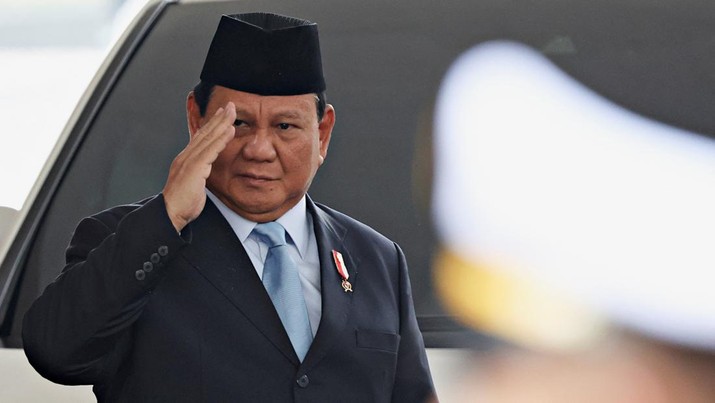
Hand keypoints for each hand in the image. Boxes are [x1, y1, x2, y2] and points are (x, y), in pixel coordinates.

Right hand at [163, 102, 235, 231]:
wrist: (170, 214)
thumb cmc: (182, 204)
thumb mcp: (193, 185)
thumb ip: (199, 175)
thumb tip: (205, 173)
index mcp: (186, 160)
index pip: (200, 138)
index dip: (212, 125)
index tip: (222, 115)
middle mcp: (186, 157)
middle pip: (204, 132)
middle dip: (218, 118)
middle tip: (230, 105)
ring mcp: (189, 161)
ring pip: (208, 137)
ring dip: (222, 123)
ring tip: (232, 111)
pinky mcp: (194, 168)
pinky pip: (211, 150)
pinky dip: (221, 138)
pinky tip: (230, 129)